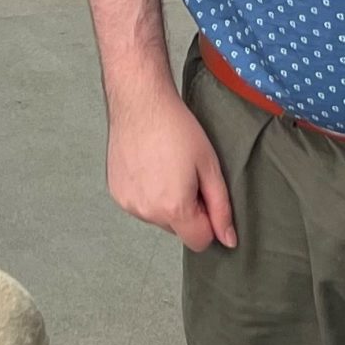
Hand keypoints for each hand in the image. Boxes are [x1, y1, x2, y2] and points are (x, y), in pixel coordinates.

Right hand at [106, 83, 236, 251]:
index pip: (199, 241)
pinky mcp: (116, 193)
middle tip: (186, 174)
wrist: (140, 103)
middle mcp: (147, 213)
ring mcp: (128, 204)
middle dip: (186, 210)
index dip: (208, 221)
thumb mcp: (209, 166)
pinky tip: (149, 166)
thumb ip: (221, 207)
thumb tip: (228, 240)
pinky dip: (147, 193)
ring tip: (165, 167)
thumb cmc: (177, 129)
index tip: (205, 194)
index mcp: (174, 208)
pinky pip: (139, 205)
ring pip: (157, 218)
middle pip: (177, 229)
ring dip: (165, 202)